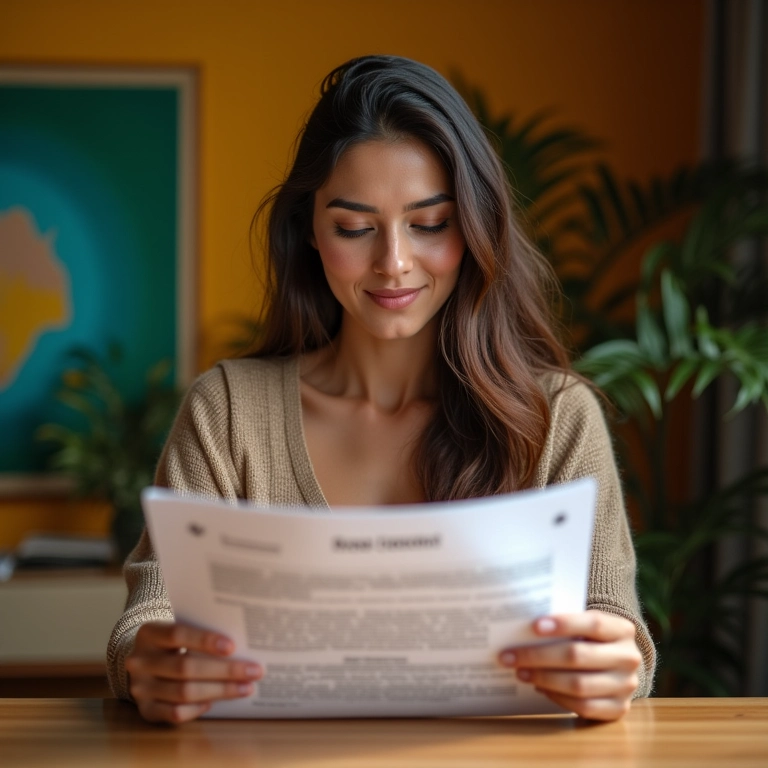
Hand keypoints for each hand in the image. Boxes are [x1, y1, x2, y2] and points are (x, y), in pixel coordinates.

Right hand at [125, 621, 262, 723]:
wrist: (142, 662)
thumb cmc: (172, 642)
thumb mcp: (179, 629)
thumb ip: (201, 631)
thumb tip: (244, 642)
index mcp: (149, 633)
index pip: (178, 634)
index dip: (205, 640)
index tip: (233, 646)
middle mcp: (140, 661)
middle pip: (185, 667)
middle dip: (224, 671)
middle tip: (254, 671)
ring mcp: (140, 688)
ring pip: (184, 693)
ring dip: (220, 691)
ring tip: (246, 687)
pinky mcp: (146, 710)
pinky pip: (175, 713)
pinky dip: (198, 708)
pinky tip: (215, 702)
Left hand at [498, 610, 641, 720]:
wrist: (618, 663)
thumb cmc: (592, 638)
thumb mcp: (587, 625)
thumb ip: (565, 624)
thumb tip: (523, 627)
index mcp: (623, 629)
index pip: (593, 624)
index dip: (564, 624)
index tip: (534, 626)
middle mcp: (628, 657)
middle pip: (578, 656)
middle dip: (538, 656)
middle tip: (509, 655)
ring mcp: (626, 685)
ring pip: (578, 684)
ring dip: (543, 678)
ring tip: (520, 672)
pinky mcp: (619, 709)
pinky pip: (583, 706)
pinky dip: (557, 697)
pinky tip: (539, 687)